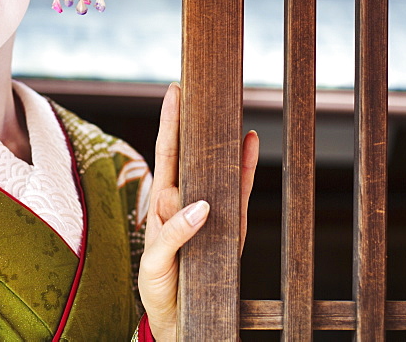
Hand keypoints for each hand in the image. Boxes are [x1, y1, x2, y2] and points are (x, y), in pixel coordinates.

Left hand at [137, 82, 259, 339]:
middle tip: (201, 86)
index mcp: (161, 203)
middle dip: (194, 119)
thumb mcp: (156, 263)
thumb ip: (174, 234)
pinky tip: (250, 143)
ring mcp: (210, 209)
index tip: (174, 91)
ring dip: (223, 139)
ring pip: (217, 165)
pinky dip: (246, 168)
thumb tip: (201, 205)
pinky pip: (239, 191)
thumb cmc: (158, 288)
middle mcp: (185, 199)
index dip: (169, 122)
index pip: (166, 153)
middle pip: (191, 150)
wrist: (180, 319)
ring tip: (231, 108)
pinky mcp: (230, 226)